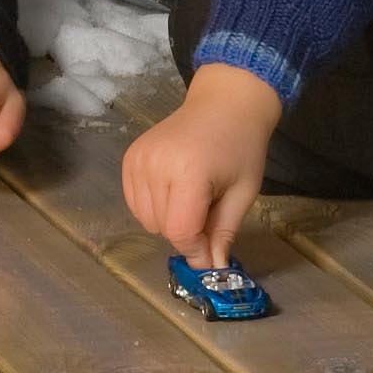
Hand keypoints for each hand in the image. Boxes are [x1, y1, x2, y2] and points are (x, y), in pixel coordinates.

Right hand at [120, 63, 281, 262]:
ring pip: (146, 220)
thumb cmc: (241, 147)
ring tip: (192, 198)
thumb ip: (223, 232)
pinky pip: (135, 203)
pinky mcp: (130, 158)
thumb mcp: (243, 193)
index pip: (181, 231)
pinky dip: (153, 208)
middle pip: (163, 228)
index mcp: (189, 172)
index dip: (196, 250)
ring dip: (169, 222)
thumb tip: (213, 269)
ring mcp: (139, 160)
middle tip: (208, 215)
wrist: (225, 103)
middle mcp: (156, 165)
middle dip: (187, 234)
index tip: (211, 256)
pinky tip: (173, 192)